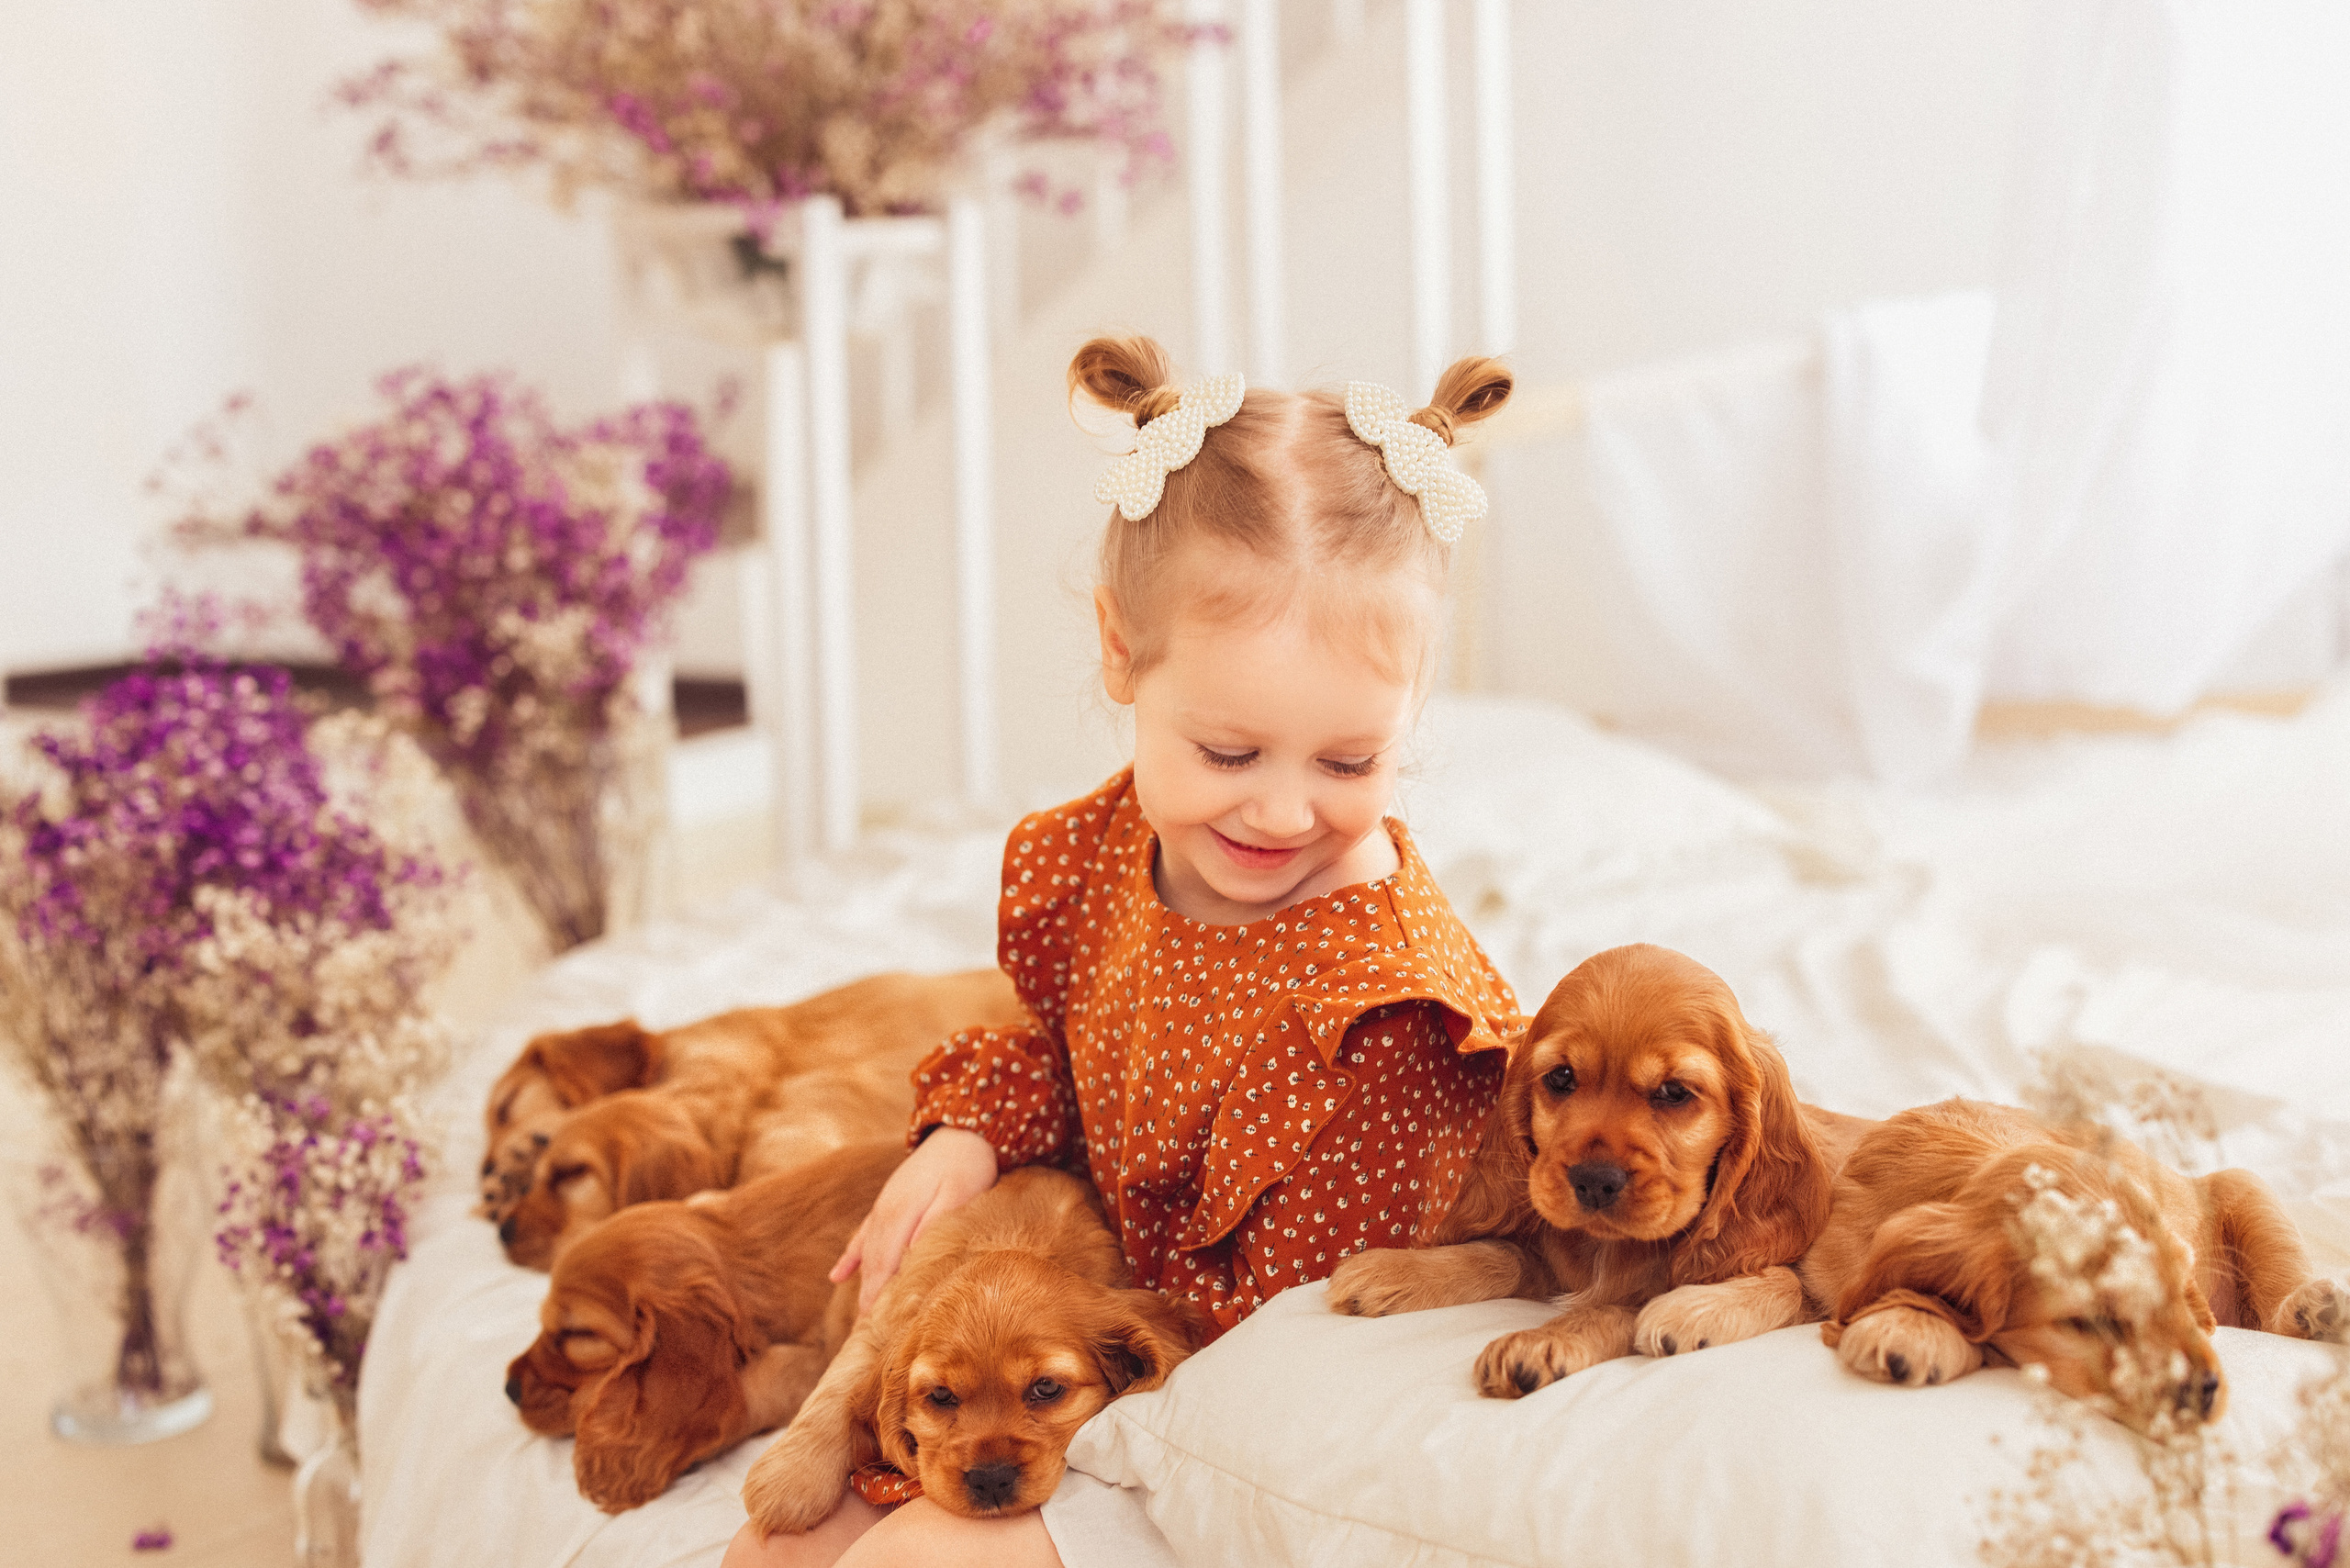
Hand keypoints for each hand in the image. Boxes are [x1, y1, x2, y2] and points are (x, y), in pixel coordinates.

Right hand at [829, 1126, 997, 1314]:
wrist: (963, 1129)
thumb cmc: (967, 1165)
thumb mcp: (957, 1195)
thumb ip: (932, 1226)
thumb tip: (909, 1258)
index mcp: (899, 1216)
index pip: (886, 1268)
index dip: (881, 1299)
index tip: (879, 1330)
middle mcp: (884, 1213)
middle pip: (873, 1265)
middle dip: (869, 1300)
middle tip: (867, 1338)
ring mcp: (883, 1207)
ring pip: (868, 1254)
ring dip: (863, 1286)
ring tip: (860, 1320)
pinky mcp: (888, 1202)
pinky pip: (863, 1235)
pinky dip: (850, 1258)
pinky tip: (837, 1277)